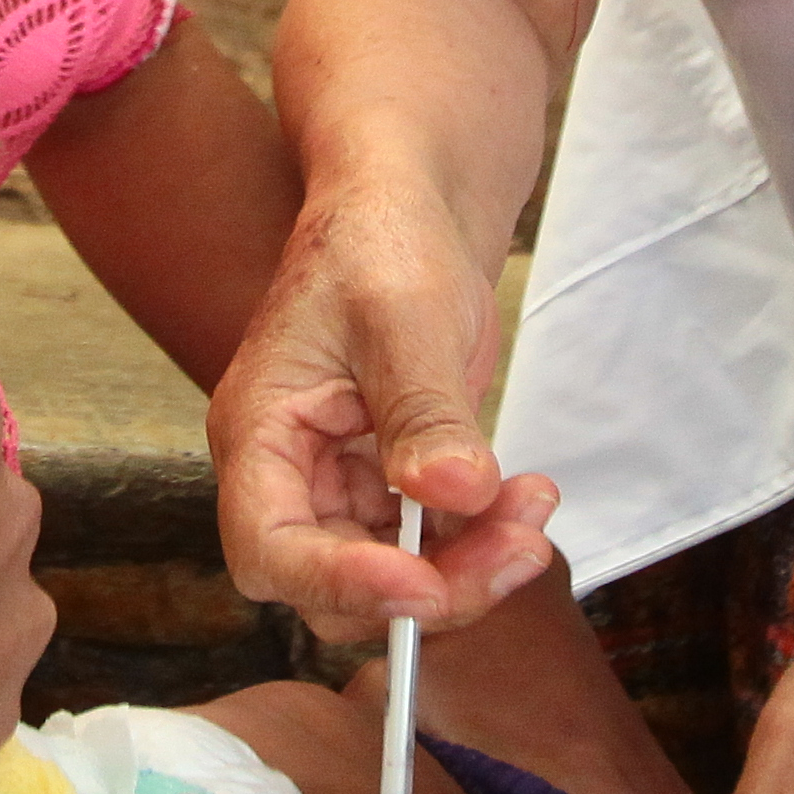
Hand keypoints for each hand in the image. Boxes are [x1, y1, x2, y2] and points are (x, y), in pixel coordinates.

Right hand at [206, 177, 557, 639]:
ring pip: (395, 575)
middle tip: (518, 550)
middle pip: (338, 585)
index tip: (424, 583)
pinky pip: (433, 546)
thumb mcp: (404, 318)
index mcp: (259, 433)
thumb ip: (424, 411)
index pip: (270, 548)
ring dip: (470, 567)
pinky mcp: (393, 484)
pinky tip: (528, 497)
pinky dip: (483, 538)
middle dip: (431, 584)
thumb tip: (452, 493)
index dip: (340, 583)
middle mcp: (290, 474)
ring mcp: (342, 484)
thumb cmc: (381, 242)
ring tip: (534, 511)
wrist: (409, 208)